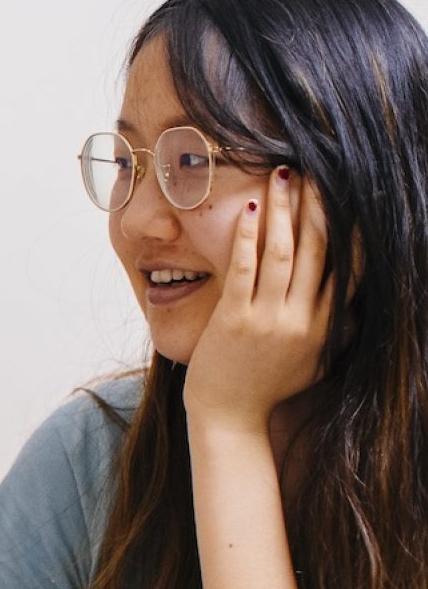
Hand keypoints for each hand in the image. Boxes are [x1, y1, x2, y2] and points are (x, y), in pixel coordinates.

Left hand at [184, 167, 333, 434]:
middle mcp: (304, 319)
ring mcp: (269, 319)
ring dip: (285, 210)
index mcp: (326, 326)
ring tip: (284, 175)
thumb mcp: (317, 363)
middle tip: (318, 171)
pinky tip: (251, 209)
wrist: (230, 418)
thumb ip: (337, 332)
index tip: (354, 195)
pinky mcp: (234, 320)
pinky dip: (249, 237)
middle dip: (319, 206)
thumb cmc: (270, 389)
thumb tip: (358, 303)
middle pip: (318, 250)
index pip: (349, 267)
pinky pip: (243, 270)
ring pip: (282, 253)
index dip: (352, 228)